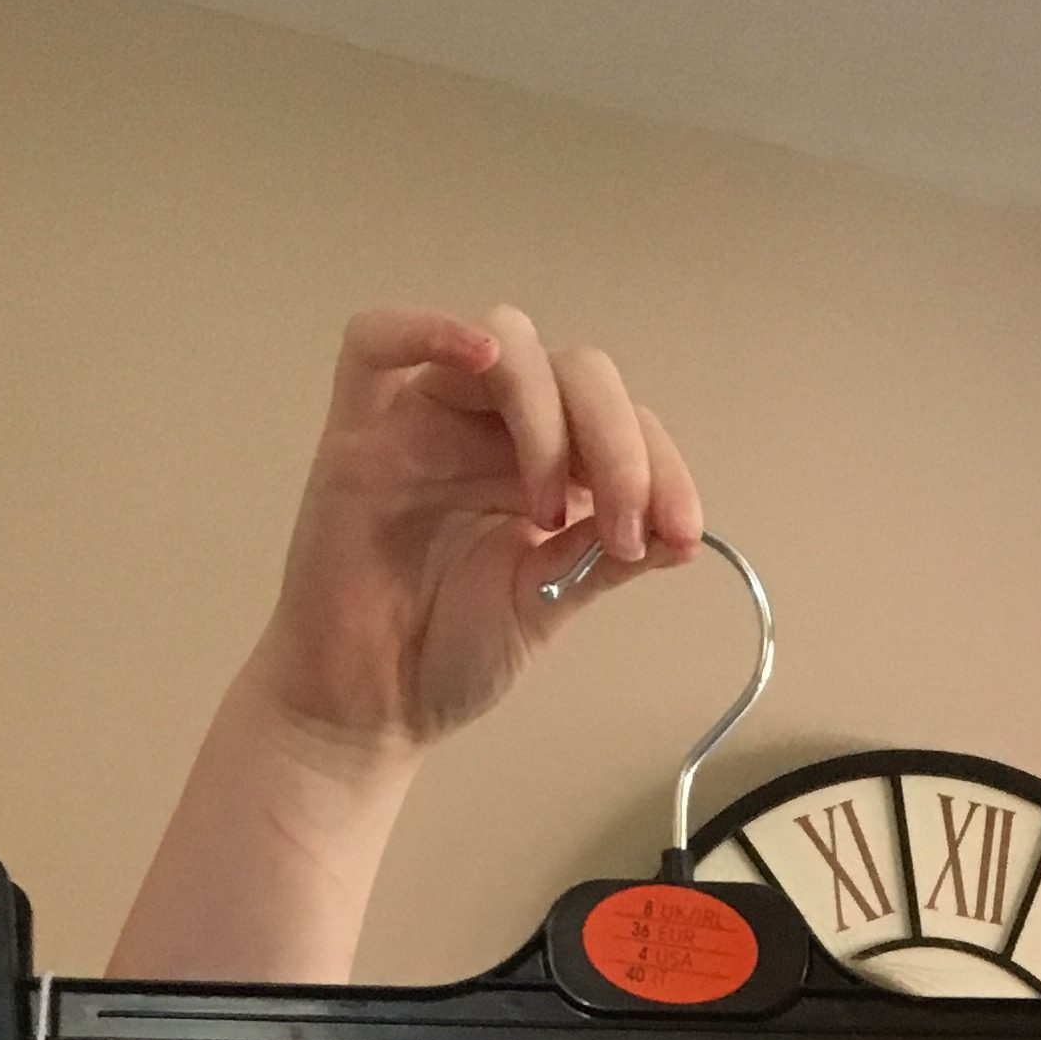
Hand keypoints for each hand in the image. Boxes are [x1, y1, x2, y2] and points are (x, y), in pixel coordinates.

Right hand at [244, 304, 703, 759]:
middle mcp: (487, 430)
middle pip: (571, 371)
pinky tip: (484, 358)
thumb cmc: (446, 654)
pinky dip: (428, 328)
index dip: (661, 465)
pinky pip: (375, 340)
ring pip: (503, 347)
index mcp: (540, 464)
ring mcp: (423, 421)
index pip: (617, 421)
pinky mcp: (358, 431)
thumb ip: (606, 559)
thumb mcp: (549, 602)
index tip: (682, 534)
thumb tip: (682, 531)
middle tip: (624, 530)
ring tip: (551, 508)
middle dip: (618, 443)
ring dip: (548, 412)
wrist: (368, 711)